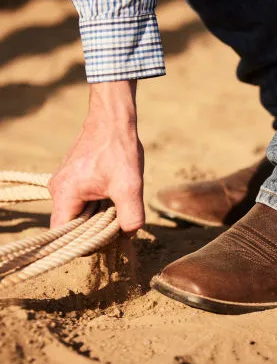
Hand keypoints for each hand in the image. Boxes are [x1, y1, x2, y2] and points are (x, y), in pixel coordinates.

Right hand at [48, 81, 144, 232]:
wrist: (114, 119)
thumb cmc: (119, 150)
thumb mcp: (129, 187)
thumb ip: (131, 217)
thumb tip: (129, 236)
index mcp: (64, 195)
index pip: (66, 236)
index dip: (87, 243)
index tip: (109, 236)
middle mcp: (58, 190)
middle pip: (74, 225)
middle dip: (98, 227)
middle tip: (119, 217)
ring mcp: (64, 182)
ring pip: (81, 212)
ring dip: (101, 213)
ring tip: (118, 200)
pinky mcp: (74, 176)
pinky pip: (83, 199)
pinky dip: (99, 202)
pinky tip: (114, 192)